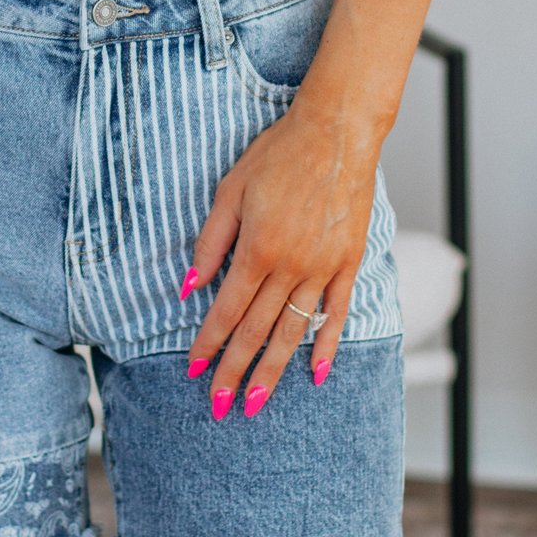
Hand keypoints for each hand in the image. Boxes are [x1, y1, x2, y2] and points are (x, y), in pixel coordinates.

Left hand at [182, 99, 376, 415]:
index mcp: (258, 248)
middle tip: (220, 405)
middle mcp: (291, 265)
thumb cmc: (280, 153)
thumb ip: (210, 243)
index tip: (194, 371)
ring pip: (294, 330)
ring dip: (274, 369)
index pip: (227, 310)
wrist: (337, 132)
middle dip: (235, 370)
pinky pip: (338, 312)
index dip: (208, 344)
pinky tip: (318, 371)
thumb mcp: (231, 190)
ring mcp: (324, 267)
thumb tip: (188, 287)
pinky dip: (328, 343)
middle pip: (258, 330)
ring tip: (257, 400)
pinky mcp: (349, 262)